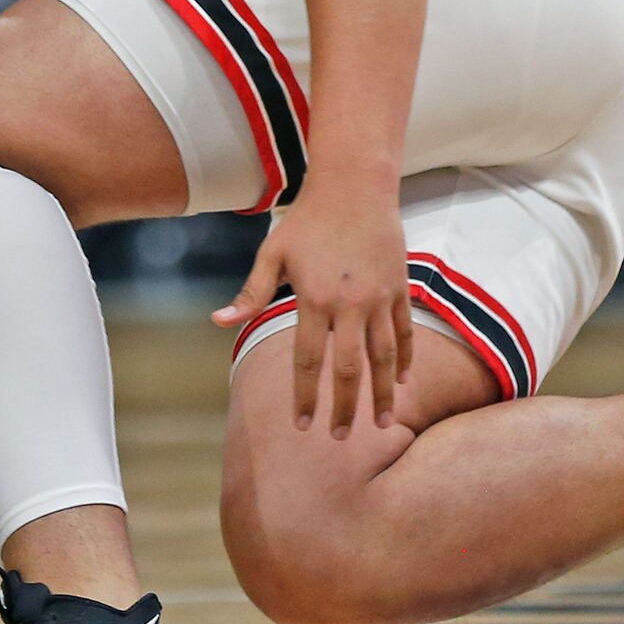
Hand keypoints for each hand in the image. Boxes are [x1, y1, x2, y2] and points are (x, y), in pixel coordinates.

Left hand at [213, 196, 412, 436]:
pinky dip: (405, 359)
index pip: (308, 361)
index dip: (305, 396)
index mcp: (314, 299)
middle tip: (342, 438)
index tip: (302, 424)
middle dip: (345, 408)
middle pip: (350, 369)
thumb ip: (250, 293)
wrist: (354, 186)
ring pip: (384, 358)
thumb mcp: (272, 254)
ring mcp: (379, 298)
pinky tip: (402, 382)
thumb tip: (218, 321)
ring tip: (381, 424)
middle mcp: (350, 304)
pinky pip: (404, 332)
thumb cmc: (306, 220)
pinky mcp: (400, 288)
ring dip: (382, 394)